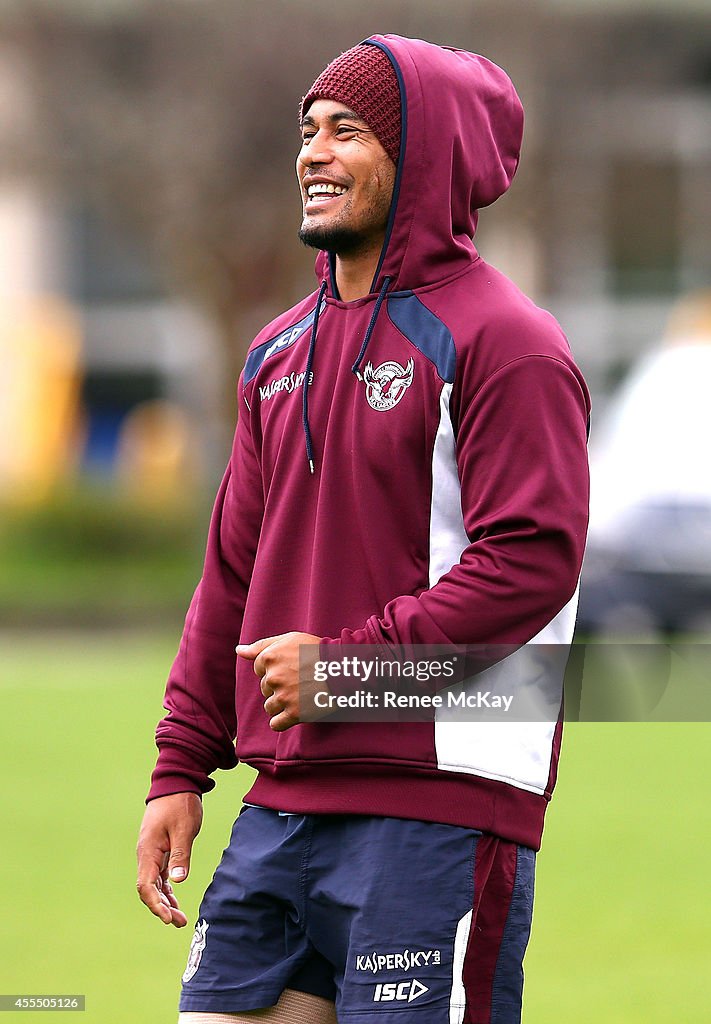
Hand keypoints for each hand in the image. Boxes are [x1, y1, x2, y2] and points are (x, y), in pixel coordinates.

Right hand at [136, 792, 202, 926]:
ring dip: (165, 900)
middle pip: (149, 888)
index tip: (168, 917)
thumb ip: (181, 855)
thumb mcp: (184, 829)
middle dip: (162, 907)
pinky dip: (166, 888)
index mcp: (148, 850)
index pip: (145, 885)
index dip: (155, 904)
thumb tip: (177, 881)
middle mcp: (146, 854)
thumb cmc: (180, 804)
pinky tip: (175, 899)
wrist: (176, 783)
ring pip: (154, 883)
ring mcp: (152, 852)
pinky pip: (159, 874)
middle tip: (178, 922)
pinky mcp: (159, 849)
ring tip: (179, 917)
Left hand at [236, 631, 321, 731]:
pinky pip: (275, 724)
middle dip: (279, 685)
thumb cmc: (317, 651)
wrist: (343, 669)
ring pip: (270, 706)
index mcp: (270, 657)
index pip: (259, 668)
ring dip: (282, 703)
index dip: (275, 668)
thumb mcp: (289, 639)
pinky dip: (283, 721)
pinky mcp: (294, 714)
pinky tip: (295, 711)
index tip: (292, 666)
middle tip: (300, 679)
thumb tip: (239, 651)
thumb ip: (261, 645)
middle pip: (265, 688)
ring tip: (301, 694)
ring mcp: (283, 696)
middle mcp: (273, 677)